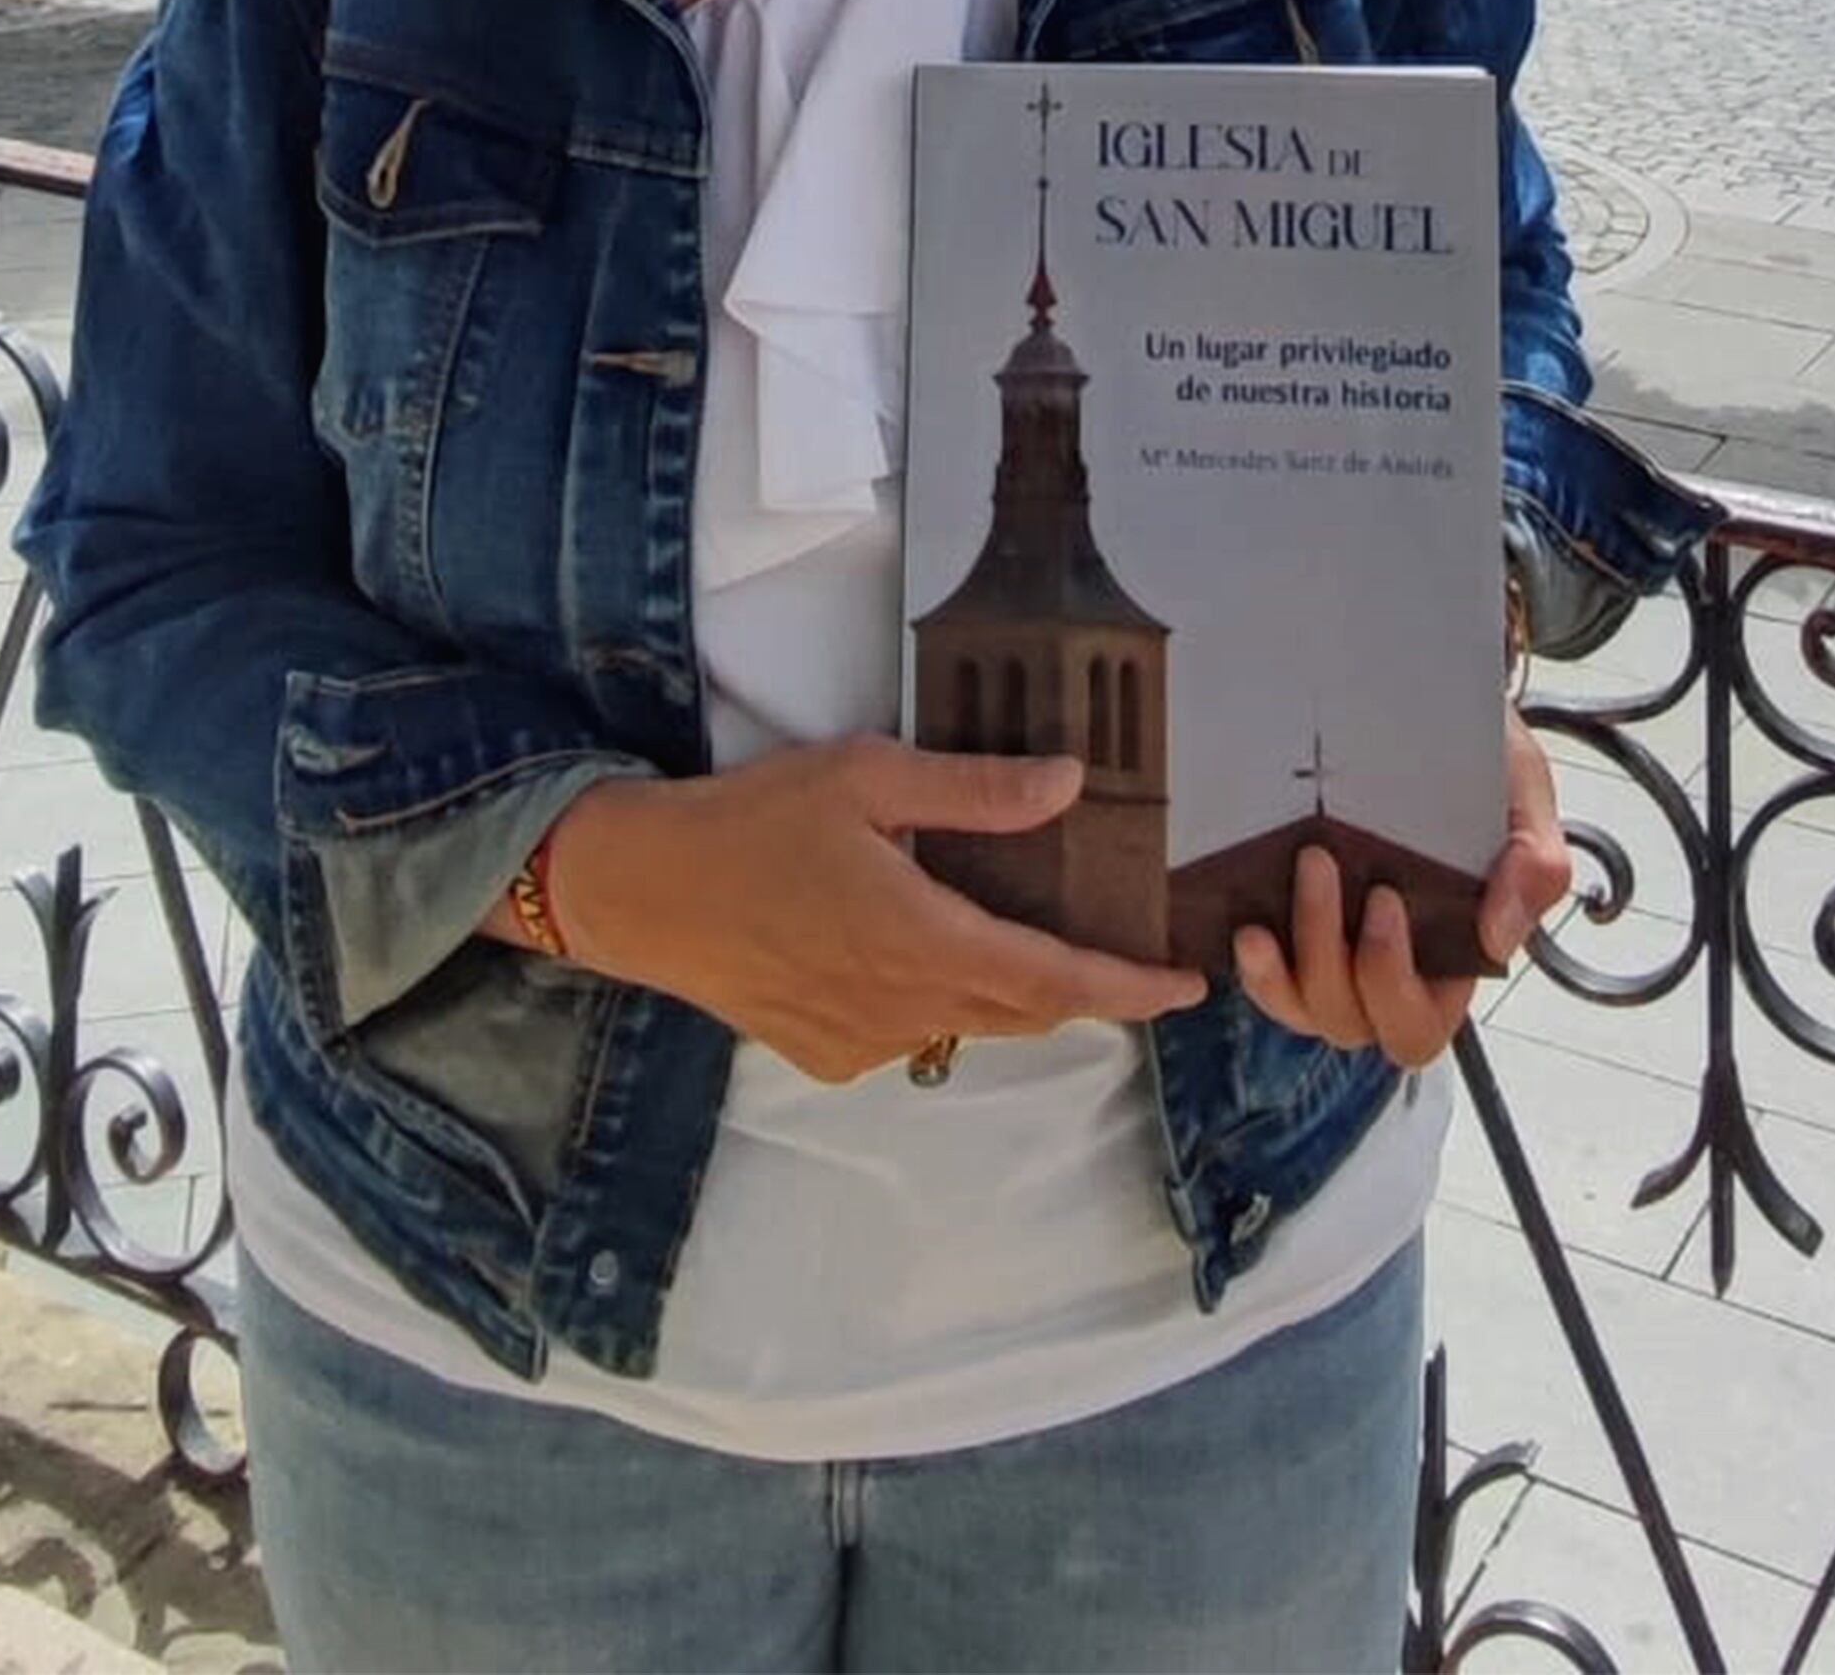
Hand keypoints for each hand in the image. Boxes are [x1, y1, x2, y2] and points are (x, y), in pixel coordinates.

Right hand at [541, 739, 1204, 1087]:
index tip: (1188, 987)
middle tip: (1125, 952)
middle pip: (1024, 1010)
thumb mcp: (869, 776)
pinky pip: (909, 1032)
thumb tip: (1072, 784)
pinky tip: (907, 943)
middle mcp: (907, 1007)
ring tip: (1008, 925)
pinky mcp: (826, 1056)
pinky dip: (933, 996)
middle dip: (1082, 988)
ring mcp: (865, 1043)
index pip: (1057, 980)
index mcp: (927, 939)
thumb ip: (975, 790)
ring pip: (966, 1020)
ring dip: (1002, 986)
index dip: (1130, 989)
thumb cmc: (756, 820)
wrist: (646, 891)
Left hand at [1233, 704, 1569, 1071]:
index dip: (1394, 987)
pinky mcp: (1286, 925)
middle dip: (1332, 961)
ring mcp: (1330, 951)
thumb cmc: (1478, 759)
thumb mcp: (1522, 795)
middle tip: (1322, 864)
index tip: (1385, 900)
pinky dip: (1256, 968)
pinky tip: (1248, 926)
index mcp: (1448, 955)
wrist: (1423, 698)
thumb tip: (1497, 938)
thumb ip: (1535, 864)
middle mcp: (1386, 966)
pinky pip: (1266, 981)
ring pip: (1303, 1008)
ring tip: (1288, 881)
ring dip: (1289, 962)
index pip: (1419, 1025)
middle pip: (1353, 1022)